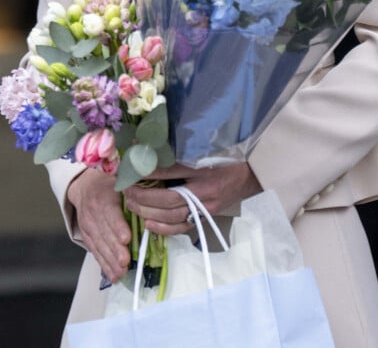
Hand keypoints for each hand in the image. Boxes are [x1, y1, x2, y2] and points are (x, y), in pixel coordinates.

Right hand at [67, 168, 130, 282]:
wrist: (83, 186)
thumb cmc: (108, 183)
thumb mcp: (118, 179)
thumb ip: (132, 186)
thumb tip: (151, 194)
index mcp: (103, 197)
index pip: (110, 213)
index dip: (118, 227)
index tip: (127, 238)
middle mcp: (93, 213)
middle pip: (105, 234)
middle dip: (115, 250)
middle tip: (126, 262)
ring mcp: (88, 226)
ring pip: (99, 246)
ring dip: (110, 261)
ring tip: (121, 273)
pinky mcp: (86, 236)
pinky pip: (94, 252)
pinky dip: (103, 265)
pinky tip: (113, 275)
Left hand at [124, 162, 261, 235]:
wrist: (250, 176)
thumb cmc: (227, 158)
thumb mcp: (207, 149)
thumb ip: (182, 152)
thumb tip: (153, 149)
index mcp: (204, 169)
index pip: (172, 171)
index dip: (150, 171)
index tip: (132, 168)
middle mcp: (204, 191)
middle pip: (169, 198)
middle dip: (144, 196)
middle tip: (127, 190)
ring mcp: (205, 208)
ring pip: (173, 215)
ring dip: (149, 211)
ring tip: (132, 205)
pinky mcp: (205, 217)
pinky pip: (182, 227)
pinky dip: (164, 228)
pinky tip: (148, 223)